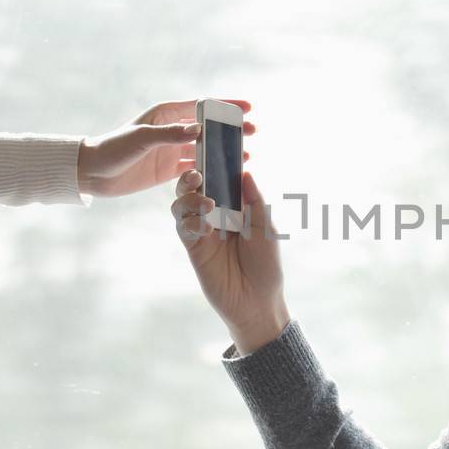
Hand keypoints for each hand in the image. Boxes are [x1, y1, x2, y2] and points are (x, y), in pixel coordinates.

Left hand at [77, 99, 256, 197]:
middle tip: (253, 132)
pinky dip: (210, 172)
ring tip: (244, 156)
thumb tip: (199, 130)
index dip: (226, 105)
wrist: (93, 173)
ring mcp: (172, 151)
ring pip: (205, 149)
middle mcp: (172, 130)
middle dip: (231, 129)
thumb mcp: (141, 138)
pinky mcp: (169, 170)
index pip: (202, 106)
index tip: (247, 107)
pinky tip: (225, 175)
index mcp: (166, 114)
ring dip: (224, 152)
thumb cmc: (113, 148)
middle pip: (209, 128)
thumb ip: (170, 134)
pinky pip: (195, 169)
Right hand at [172, 168, 289, 352]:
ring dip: (189, 197)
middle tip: (198, 173)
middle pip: (195, 186)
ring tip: (205, 201)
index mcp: (235, 206)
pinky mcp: (194, 248)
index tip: (210, 147)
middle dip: (192, 175)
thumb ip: (255, 201)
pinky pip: (183, 228)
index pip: (220, 178)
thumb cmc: (266, 264)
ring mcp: (202, 230)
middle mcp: (215, 214)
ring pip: (182, 203)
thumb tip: (246, 172)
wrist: (257, 302)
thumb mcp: (266, 228)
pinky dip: (189, 221)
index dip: (214, 163)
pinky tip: (204, 226)